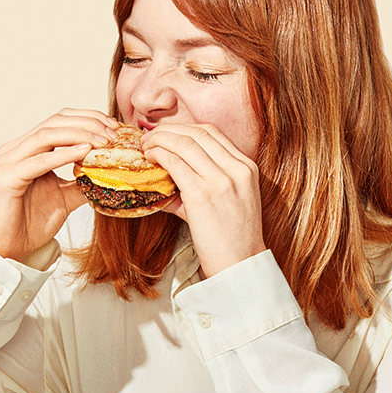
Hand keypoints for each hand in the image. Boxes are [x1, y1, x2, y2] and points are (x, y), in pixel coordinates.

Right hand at [0, 108, 118, 261]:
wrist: (8, 249)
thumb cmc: (31, 223)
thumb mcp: (66, 198)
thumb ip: (83, 182)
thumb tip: (111, 173)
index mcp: (28, 148)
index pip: (60, 120)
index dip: (89, 118)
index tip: (114, 128)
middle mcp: (16, 149)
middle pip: (55, 121)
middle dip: (88, 123)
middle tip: (113, 133)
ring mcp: (8, 160)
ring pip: (47, 135)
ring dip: (79, 135)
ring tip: (103, 141)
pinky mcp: (6, 177)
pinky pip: (38, 162)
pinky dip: (62, 155)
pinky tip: (83, 153)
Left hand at [141, 124, 265, 276]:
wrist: (239, 264)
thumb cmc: (230, 238)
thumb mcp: (228, 200)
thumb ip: (204, 181)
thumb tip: (169, 171)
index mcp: (246, 167)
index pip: (212, 133)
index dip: (184, 128)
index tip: (167, 134)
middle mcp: (237, 168)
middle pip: (197, 132)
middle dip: (168, 131)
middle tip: (149, 137)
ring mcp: (221, 180)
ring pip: (184, 143)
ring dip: (160, 140)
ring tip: (145, 147)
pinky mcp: (202, 194)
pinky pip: (175, 163)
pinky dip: (159, 156)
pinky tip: (150, 159)